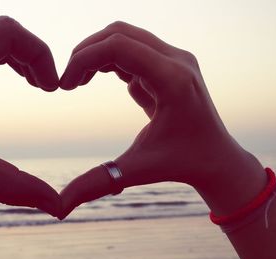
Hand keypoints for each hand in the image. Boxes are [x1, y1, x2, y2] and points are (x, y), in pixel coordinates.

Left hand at [0, 16, 60, 216]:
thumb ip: (11, 185)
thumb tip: (56, 207)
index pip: (7, 32)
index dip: (39, 55)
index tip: (50, 89)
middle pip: (0, 27)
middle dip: (31, 54)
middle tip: (46, 87)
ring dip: (15, 53)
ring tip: (34, 82)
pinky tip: (8, 74)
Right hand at [59, 21, 264, 218]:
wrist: (216, 159)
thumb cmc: (181, 164)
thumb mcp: (134, 171)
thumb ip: (96, 184)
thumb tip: (59, 208)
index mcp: (172, 79)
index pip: (118, 46)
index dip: (83, 59)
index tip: (65, 86)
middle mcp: (177, 60)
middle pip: (118, 33)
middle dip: (85, 53)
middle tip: (67, 82)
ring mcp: (175, 59)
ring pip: (124, 37)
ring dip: (95, 55)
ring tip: (77, 83)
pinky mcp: (170, 64)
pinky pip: (132, 49)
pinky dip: (108, 60)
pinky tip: (95, 81)